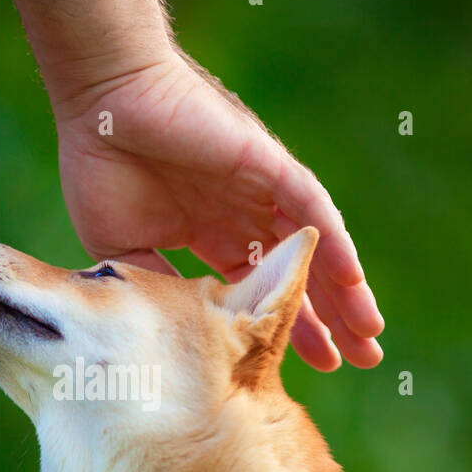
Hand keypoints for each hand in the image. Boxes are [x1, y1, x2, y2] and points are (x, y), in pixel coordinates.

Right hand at [51, 50, 382, 370]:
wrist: (100, 105)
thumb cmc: (101, 167)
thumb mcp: (123, 249)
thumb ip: (157, 287)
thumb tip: (185, 333)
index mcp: (210, 233)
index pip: (261, 289)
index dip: (285, 328)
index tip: (313, 367)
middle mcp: (244, 213)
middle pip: (298, 275)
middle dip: (329, 320)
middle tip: (363, 360)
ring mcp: (259, 188)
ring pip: (314, 247)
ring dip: (344, 291)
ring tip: (370, 334)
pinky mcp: (265, 164)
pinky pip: (310, 206)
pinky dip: (333, 243)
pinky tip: (353, 280)